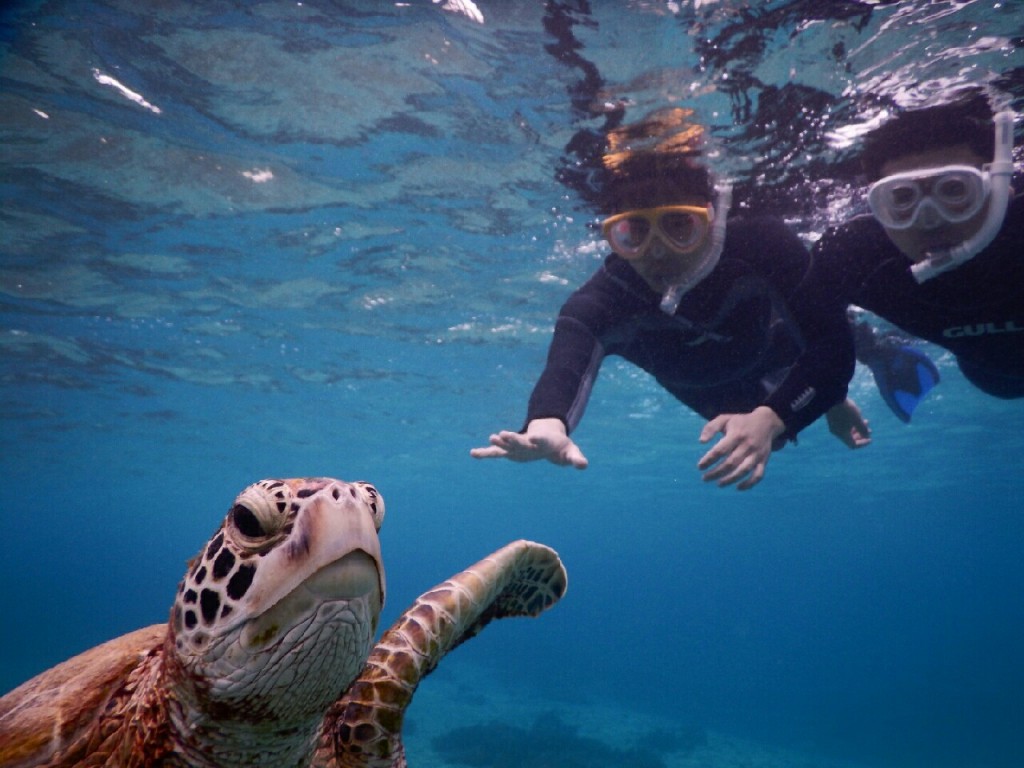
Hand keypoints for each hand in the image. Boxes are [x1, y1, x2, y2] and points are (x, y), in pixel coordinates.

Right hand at [470, 418, 588, 468]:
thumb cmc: (560, 447)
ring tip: (490, 438)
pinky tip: (473, 453)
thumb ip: (576, 458)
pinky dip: (485, 454)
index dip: (535, 439)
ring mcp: (518, 446)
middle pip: (519, 441)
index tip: (532, 437)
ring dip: (499, 443)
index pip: (538, 440)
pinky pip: (496, 454)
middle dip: (512, 438)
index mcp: (542, 442)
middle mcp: (528, 443)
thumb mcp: (570, 453)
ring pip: (507, 445)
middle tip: (501, 434)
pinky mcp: (511, 452)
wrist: (549, 439)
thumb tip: (584, 465)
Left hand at [697, 406, 784, 490]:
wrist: (766, 422)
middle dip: (716, 473)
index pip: (720, 450)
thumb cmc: (740, 422)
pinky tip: (738, 487)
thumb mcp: (724, 419)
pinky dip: (749, 484)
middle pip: (730, 463)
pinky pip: (758, 475)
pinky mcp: (764, 460)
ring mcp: (756, 454)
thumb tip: (701, 441)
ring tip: (718, 484)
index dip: (709, 460)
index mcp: (736, 435)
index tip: (700, 467)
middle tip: (705, 478)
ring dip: (730, 480)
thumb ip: (711, 428)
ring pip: (743, 471)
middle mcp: (747, 445)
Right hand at [826, 398, 871, 448]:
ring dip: (858, 429)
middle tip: (870, 430)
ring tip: (866, 421)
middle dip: (861, 435)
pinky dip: (852, 425)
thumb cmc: (847, 410)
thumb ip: (863, 429)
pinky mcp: (833, 419)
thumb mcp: (857, 420)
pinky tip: (857, 417)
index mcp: (842, 434)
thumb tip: (867, 436)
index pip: (853, 445)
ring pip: (847, 431)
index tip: (870, 438)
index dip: (863, 443)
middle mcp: (837, 432)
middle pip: (850, 439)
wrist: (833, 398)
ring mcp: (834, 426)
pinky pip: (844, 426)